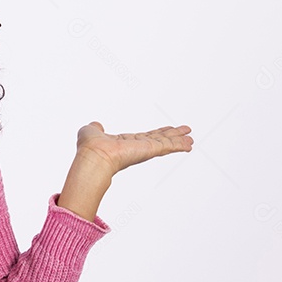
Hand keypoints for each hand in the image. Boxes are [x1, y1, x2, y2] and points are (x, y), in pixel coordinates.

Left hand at [73, 121, 193, 177]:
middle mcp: (136, 148)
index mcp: (124, 144)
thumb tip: (95, 125)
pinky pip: (168, 146)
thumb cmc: (89, 147)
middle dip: (172, 137)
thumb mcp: (90, 131)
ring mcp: (144, 150)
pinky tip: (189, 144)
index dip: (156, 134)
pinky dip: (179, 145)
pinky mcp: (150, 150)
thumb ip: (95, 128)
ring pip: (165, 144)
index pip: (144, 138)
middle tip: (185, 133)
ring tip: (191, 140)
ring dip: (179, 142)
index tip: (166, 131)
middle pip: (158, 140)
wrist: (94, 156)